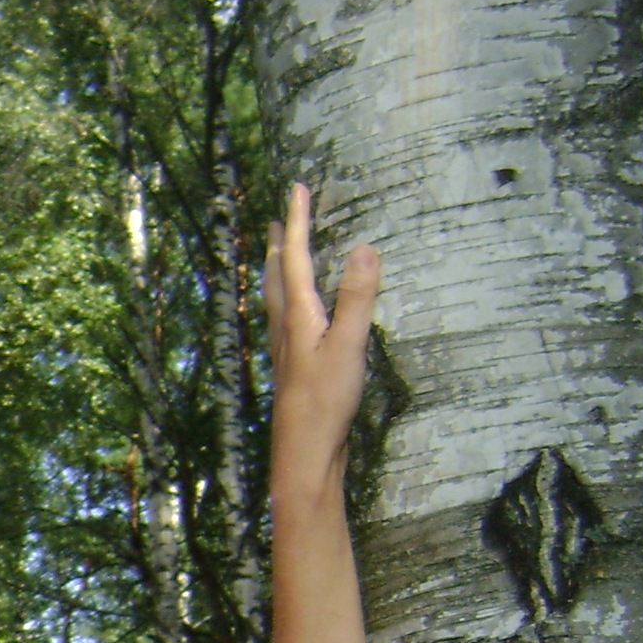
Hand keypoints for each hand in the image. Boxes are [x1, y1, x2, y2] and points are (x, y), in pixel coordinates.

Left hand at [264, 182, 379, 500]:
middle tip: (280, 216)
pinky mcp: (294, 368)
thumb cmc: (325, 402)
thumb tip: (365, 248)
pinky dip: (287, 299)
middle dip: (281, 242)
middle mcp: (286, 328)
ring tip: (279, 253)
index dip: (298, 221)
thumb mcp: (349, 346)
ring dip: (278, 270)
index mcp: (298, 316)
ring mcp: (287, 349)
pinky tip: (293, 312)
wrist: (304, 454)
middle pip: (278, 275)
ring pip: (276, 297)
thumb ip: (358, 298)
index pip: (297, 258)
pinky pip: (285, 319)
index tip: (296, 188)